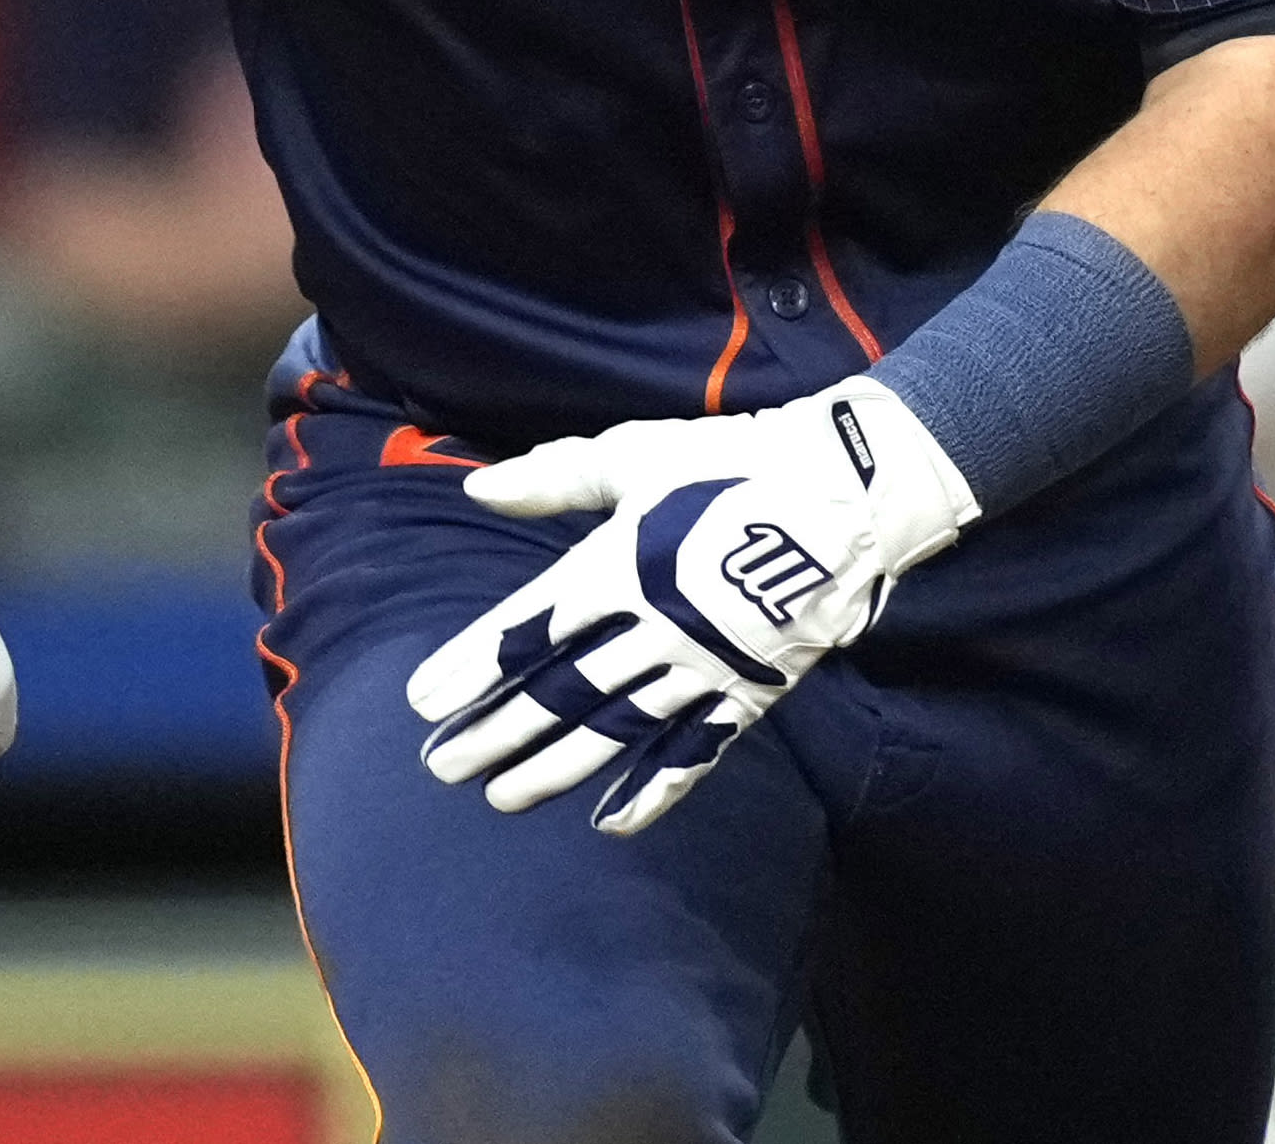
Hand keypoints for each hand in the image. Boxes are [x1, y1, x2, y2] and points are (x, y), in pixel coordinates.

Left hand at [403, 378, 976, 836]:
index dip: (472, 668)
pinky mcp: (752, 691)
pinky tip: (611, 820)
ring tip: (502, 798)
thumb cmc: (738, 462)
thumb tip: (476, 489)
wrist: (851, 493)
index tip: (423, 701)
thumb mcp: (639, 454)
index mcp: (621, 565)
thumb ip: (555, 477)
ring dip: (555, 768)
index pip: (528, 629)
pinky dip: (653, 791)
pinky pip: (694, 753)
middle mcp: (655, 627)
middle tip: (442, 767)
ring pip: (616, 732)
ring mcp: (704, 667)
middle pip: (560, 692)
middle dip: (497, 732)